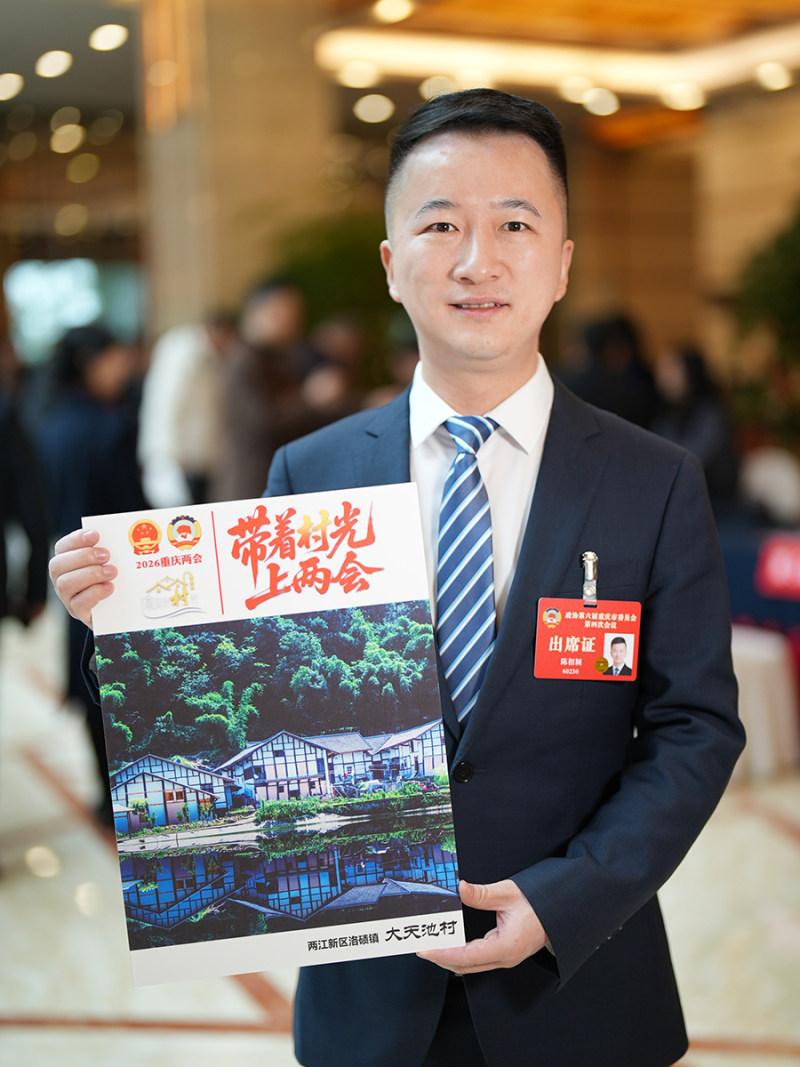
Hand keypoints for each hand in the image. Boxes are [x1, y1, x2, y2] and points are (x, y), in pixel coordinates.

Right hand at [48, 529, 115, 628]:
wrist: (120, 608)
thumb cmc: (114, 577)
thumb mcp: (112, 561)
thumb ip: (110, 549)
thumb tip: (125, 535)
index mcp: (67, 561)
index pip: (62, 547)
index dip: (76, 539)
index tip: (95, 535)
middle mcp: (61, 578)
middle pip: (58, 565)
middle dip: (83, 557)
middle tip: (106, 555)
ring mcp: (67, 597)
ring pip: (65, 584)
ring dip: (90, 574)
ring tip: (112, 572)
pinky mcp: (79, 613)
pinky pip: (78, 604)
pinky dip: (94, 593)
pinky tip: (110, 587)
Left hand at [418, 879, 547, 974]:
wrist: (560, 911)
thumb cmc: (539, 902)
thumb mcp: (509, 893)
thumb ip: (482, 893)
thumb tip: (461, 887)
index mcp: (506, 947)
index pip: (467, 956)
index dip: (442, 953)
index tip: (424, 948)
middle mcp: (505, 958)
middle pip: (465, 966)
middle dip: (440, 957)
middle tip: (418, 945)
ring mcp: (505, 958)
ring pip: (470, 965)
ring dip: (448, 957)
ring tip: (429, 944)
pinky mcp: (504, 953)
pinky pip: (477, 959)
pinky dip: (460, 954)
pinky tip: (450, 944)